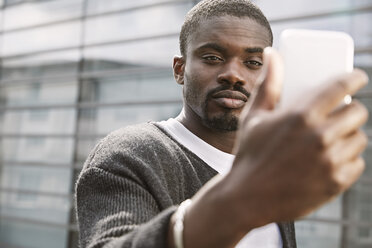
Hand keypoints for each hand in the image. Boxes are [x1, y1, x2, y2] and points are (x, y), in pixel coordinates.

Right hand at [229, 47, 368, 226]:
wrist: (248, 197)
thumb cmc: (249, 154)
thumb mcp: (254, 117)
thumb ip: (268, 84)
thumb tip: (273, 53)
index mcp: (300, 116)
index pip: (340, 86)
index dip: (355, 77)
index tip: (358, 76)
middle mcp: (320, 137)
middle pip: (357, 112)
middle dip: (351, 109)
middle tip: (341, 113)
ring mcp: (330, 161)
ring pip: (359, 138)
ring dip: (350, 134)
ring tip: (334, 137)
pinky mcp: (336, 183)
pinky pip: (357, 163)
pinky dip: (348, 159)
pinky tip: (331, 159)